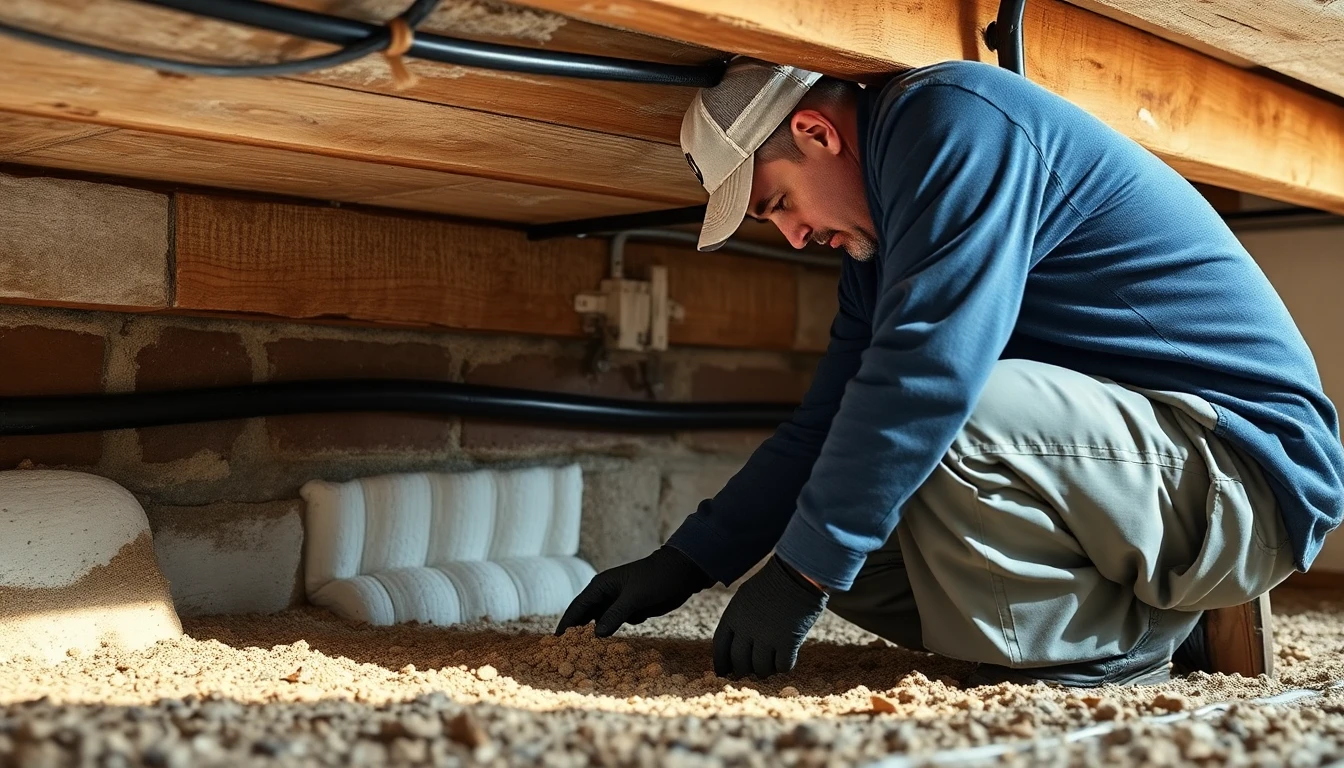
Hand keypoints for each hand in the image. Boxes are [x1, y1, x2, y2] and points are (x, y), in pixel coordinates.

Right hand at [556, 546, 715, 637]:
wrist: (681, 573)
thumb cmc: (656, 579)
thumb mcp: (634, 597)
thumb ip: (615, 615)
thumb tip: (596, 635)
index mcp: (601, 586)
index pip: (578, 607)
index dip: (566, 624)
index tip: (555, 641)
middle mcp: (606, 594)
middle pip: (586, 616)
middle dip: (578, 632)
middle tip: (567, 653)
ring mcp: (618, 602)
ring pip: (602, 623)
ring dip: (598, 636)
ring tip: (588, 655)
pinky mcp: (631, 609)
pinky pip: (616, 624)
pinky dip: (615, 633)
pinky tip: (614, 644)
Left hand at [713, 556, 826, 678]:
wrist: (797, 574)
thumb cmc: (773, 582)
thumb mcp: (745, 596)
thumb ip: (738, 618)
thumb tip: (737, 641)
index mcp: (733, 616)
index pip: (720, 647)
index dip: (721, 663)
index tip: (723, 672)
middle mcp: (746, 629)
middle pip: (739, 663)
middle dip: (744, 670)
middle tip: (751, 672)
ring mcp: (767, 637)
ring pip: (761, 669)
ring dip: (765, 670)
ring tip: (770, 666)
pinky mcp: (788, 642)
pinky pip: (782, 666)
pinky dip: (784, 667)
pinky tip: (787, 661)